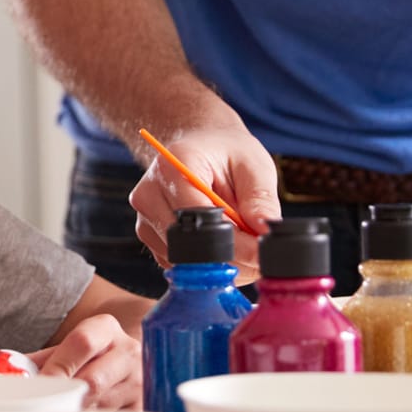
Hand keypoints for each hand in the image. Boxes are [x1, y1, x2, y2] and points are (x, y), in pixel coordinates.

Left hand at [29, 313, 140, 408]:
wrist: (120, 357)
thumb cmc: (85, 356)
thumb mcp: (65, 348)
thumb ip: (40, 361)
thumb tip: (12, 378)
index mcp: (106, 328)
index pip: (82, 343)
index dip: (58, 367)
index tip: (40, 386)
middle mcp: (128, 352)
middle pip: (93, 381)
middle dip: (66, 396)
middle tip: (47, 406)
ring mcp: (139, 382)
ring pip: (101, 406)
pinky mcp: (142, 408)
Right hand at [127, 117, 277, 267]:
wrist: (198, 145)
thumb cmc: (226, 152)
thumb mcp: (253, 165)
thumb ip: (260, 199)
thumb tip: (265, 233)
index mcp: (173, 167)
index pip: (200, 220)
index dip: (235, 243)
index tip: (263, 253)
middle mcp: (149, 194)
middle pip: (190, 247)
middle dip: (231, 257)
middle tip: (260, 252)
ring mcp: (145, 218)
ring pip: (185, 263)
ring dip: (221, 263)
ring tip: (241, 241)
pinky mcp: (149, 236)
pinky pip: (180, 265)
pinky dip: (207, 264)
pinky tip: (223, 244)